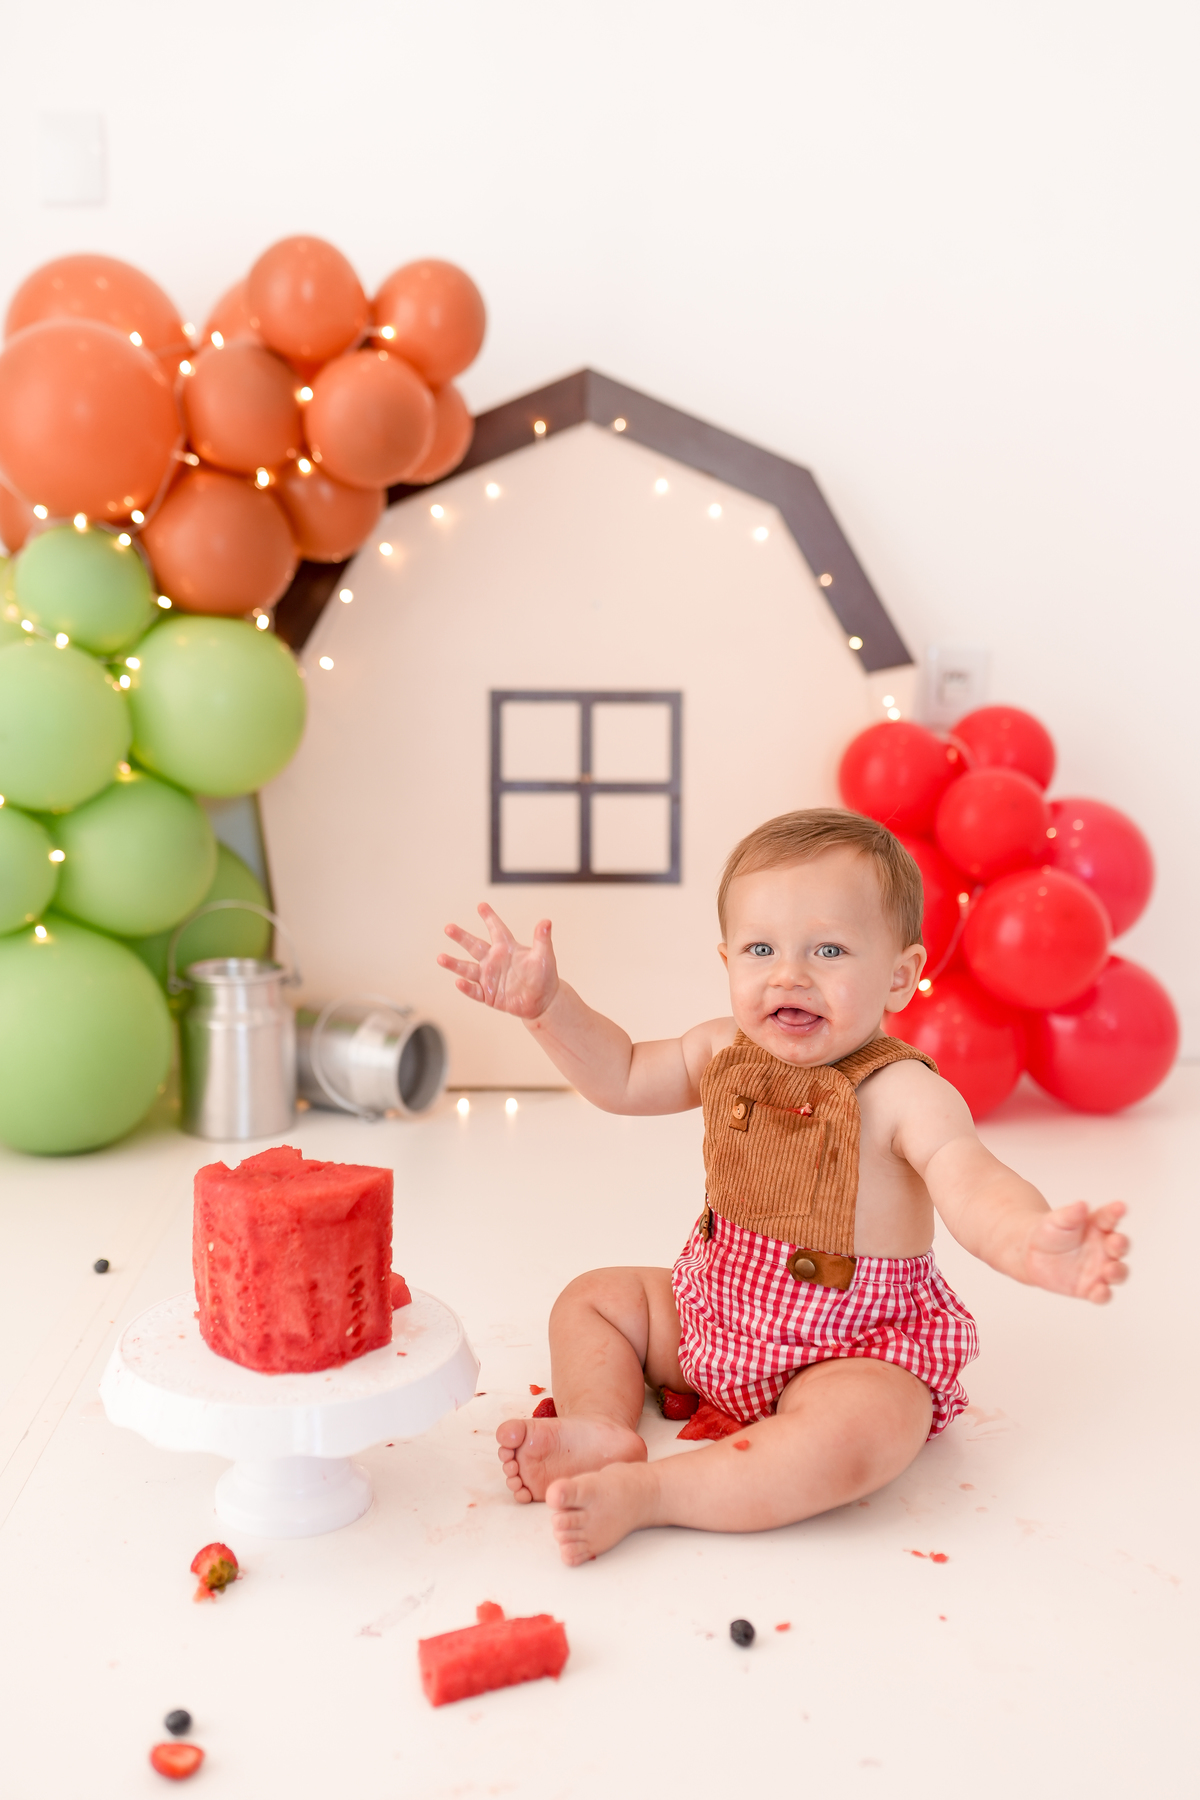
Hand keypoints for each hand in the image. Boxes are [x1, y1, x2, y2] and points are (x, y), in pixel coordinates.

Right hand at [437, 904, 559, 1018]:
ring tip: (441, 958)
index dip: (490, 917)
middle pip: (474, 946)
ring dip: (454, 964)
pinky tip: (459, 982)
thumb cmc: (544, 976)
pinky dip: (467, 987)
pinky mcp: (488, 995)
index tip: (481, 905)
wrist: (543, 1001)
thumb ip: (542, 939)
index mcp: (507, 948)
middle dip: (461, 937)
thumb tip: (546, 922)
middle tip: (449, 928)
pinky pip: (474, 990)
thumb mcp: (545, 956)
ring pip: (467, 969)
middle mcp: (494, 960)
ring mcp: (489, 977)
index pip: (496, 929)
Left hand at [1023, 1201, 1128, 1302]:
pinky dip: (1103, 1294)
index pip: (1110, 1217)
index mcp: (1098, 1225)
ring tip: (1109, 1270)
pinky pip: (1102, 1294)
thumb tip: (1082, 1205)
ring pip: (1118, 1272)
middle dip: (1121, 1245)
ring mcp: (1099, 1269)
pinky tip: (1099, 1291)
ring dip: (1118, 1272)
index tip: (1120, 1207)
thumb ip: (1070, 1214)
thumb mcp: (1057, 1220)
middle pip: (1120, 1246)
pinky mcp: (1090, 1288)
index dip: (1116, 1212)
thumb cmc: (1050, 1231)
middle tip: (1116, 1242)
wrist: (1031, 1252)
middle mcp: (1104, 1248)